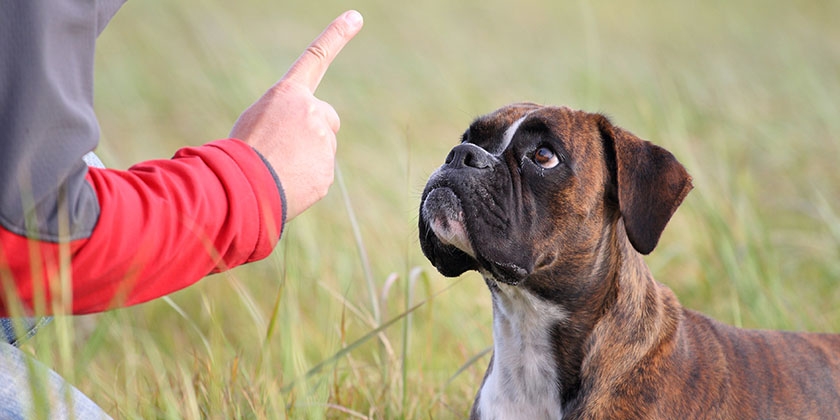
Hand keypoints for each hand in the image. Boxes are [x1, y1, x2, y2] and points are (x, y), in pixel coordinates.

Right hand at [230, 10, 363, 221]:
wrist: (239, 187)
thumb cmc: (240, 152)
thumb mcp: (255, 121)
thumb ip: (287, 118)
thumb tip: (304, 141)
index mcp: (288, 94)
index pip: (315, 58)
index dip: (336, 36)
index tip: (356, 17)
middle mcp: (311, 111)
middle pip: (327, 118)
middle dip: (315, 131)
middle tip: (286, 147)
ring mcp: (323, 142)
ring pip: (323, 148)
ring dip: (306, 158)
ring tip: (279, 167)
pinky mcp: (327, 170)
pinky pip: (319, 173)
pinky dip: (306, 179)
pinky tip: (287, 183)